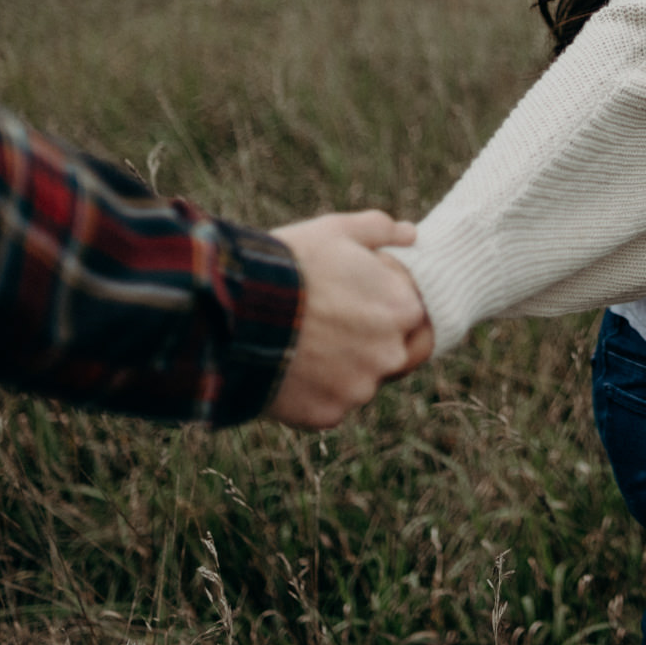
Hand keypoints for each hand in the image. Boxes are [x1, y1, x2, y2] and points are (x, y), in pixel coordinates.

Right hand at [263, 210, 433, 429]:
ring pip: (356, 381)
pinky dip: (310, 393)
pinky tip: (285, 369)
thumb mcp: (335, 230)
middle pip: (386, 351)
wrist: (235, 312)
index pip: (406, 312)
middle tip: (324, 324)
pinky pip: (326, 405)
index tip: (345, 294)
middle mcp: (392, 353)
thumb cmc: (289, 264)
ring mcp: (360, 388)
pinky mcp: (328, 414)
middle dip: (363, 340)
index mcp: (402, 308)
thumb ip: (380, 229)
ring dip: (336, 368)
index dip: (376, 301)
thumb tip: (410, 233)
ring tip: (297, 344)